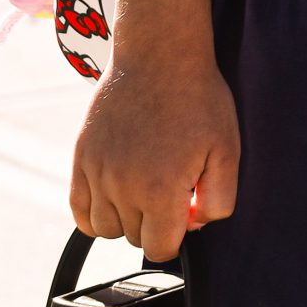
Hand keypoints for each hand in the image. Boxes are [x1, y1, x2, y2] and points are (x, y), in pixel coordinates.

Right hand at [71, 48, 238, 260]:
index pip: (160, 248)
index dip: (177, 236)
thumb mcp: (227, 148)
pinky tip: (116, 195)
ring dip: (127, 217)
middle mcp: (122, 188)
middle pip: (134, 237)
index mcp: (160, 190)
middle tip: (172, 187)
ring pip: (106, 228)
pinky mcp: (80, 160)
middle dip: (156, 222)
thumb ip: (218, 198)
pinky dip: (95, 213)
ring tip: (147, 185)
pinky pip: (79, 211)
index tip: (186, 211)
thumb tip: (194, 224)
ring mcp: (97, 174)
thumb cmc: (199, 100)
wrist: (160, 57)